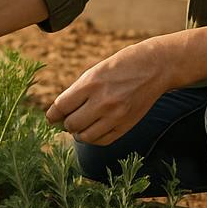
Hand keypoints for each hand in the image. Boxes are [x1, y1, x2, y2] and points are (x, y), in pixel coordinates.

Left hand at [46, 38, 173, 145]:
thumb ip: (77, 92)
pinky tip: (95, 129)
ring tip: (82, 124)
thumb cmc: (121, 66)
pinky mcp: (126, 125)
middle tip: (69, 118)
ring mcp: (115, 116)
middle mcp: (102, 101)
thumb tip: (58, 113)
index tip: (51, 117)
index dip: (52, 115)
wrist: (155, 67)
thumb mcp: (95, 72)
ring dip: (79, 133)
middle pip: (71, 124)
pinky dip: (94, 138)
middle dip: (67, 123)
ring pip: (85, 137)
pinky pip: (102, 141)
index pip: (61, 107)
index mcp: (91, 84)